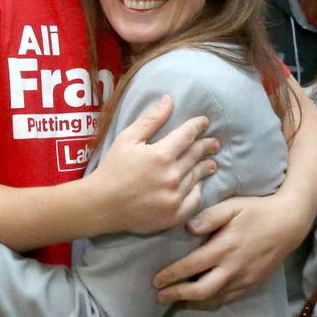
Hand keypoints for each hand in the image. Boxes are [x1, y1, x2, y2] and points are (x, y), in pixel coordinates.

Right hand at [90, 94, 219, 233]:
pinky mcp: (174, 215)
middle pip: (195, 155)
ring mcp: (175, 198)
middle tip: (215, 142)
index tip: (204, 122)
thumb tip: (169, 100)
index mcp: (161, 154)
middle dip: (206, 146)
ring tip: (212, 163)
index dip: (198, 126)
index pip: (188, 135)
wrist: (101, 205)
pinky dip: (198, 190)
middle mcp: (172, 176)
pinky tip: (199, 185)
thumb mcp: (128, 138)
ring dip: (206, 167)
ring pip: (197, 177)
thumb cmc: (113, 168)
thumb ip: (151, 120)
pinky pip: (194, 200)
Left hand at [153, 193, 305, 306]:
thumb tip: (187, 228)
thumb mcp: (232, 205)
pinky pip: (227, 298)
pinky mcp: (252, 284)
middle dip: (177, 294)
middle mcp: (233, 268)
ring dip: (192, 301)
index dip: (172, 275)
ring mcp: (244, 279)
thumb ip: (209, 216)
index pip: (192, 266)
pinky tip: (200, 300)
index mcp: (225, 247)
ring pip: (214, 299)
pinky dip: (210, 302)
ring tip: (175, 300)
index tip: (156, 279)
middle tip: (159, 296)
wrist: (288, 223)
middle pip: (201, 290)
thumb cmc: (256, 210)